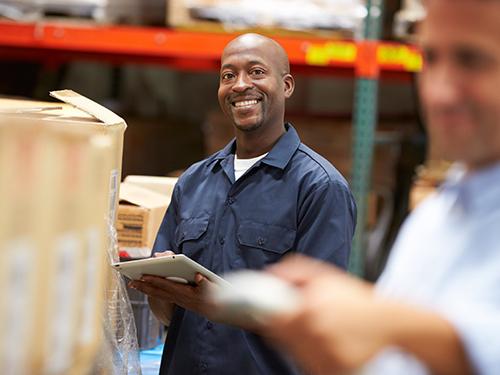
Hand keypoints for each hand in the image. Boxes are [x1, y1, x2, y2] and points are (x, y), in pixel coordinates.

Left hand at [130, 270, 217, 318]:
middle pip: (157, 291)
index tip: (143, 276)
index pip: (166, 285)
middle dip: (144, 286)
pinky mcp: (176, 299)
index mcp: (184, 293)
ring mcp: (176, 299)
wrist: (214, 309)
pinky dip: (152, 291)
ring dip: (145, 289)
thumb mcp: (212, 287)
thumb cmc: (212, 295)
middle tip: (130, 283)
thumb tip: (198, 276)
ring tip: (134, 284)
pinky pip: (160, 295)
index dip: (155, 280)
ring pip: (157, 294)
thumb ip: (204, 282)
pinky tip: (146, 288)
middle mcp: (177, 297)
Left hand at [261, 255, 388, 374]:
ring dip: (300, 343)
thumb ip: (295, 271)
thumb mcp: (326, 276)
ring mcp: (324, 354)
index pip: (273, 320)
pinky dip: (314, 356)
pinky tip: (327, 343)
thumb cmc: (357, 299)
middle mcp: (314, 334)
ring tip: (319, 331)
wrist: (390, 322)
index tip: (272, 315)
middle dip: (287, 329)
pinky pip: (311, 365)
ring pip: (296, 352)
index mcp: (308, 309)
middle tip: (302, 321)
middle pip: (282, 338)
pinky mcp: (333, 370)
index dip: (270, 317)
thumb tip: (271, 273)